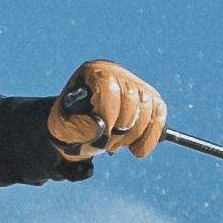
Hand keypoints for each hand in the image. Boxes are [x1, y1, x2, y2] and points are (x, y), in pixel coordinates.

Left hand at [50, 56, 165, 167]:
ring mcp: (137, 84)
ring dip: (134, 135)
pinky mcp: (151, 99)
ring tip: (116, 145)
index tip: (103, 136)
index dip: (108, 114)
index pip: (109, 86)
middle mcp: (118, 73)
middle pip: (131, 97)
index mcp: (93, 72)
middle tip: (108, 146)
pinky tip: (137, 150)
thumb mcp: (63, 128)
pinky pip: (160, 114)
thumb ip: (77, 128)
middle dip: (122, 128)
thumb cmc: (69, 125)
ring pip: (148, 106)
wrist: (80, 128)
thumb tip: (100, 128)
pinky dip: (151, 136)